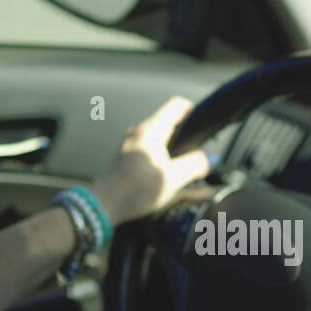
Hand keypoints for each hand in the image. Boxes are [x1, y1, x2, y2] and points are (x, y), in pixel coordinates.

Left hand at [90, 97, 210, 224]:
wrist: (104, 205)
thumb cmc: (137, 189)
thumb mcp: (173, 178)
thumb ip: (194, 165)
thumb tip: (206, 160)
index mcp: (151, 130)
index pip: (177, 106)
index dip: (194, 111)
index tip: (203, 127)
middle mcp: (138, 131)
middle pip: (167, 123)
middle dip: (184, 137)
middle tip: (195, 156)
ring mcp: (128, 143)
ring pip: (156, 138)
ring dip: (170, 150)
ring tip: (178, 170)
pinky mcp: (122, 156)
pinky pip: (146, 149)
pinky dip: (157, 158)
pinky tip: (160, 178)